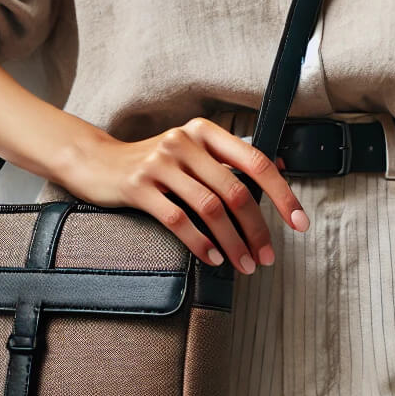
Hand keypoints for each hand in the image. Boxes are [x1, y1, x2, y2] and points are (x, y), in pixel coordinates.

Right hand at [55, 115, 309, 272]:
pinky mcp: (138, 186)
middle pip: (234, 191)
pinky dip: (199, 242)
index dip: (282, 194)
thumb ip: (227, 158)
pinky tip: (211, 258)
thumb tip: (276, 167)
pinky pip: (177, 219)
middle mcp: (184, 141)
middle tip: (266, 258)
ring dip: (232, 242)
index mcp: (204, 131)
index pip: (254, 162)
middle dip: (256, 230)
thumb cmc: (150, 161)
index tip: (299, 223)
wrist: (96, 162)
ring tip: (243, 264)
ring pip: (209, 208)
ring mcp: (160, 163)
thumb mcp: (190, 150)